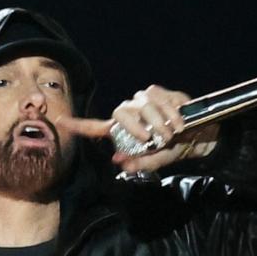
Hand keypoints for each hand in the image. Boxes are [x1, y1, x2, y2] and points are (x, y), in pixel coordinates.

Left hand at [57, 85, 218, 174]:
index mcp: (122, 131)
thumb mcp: (158, 160)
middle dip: (136, 127)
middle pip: (120, 112)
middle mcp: (129, 112)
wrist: (199, 136)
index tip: (58, 119)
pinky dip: (172, 114)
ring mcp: (143, 101)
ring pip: (143, 106)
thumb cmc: (173, 149)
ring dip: (160, 123)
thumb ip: (139, 162)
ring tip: (172, 134)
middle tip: (153, 140)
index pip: (95, 127)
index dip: (77, 124)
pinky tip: (180, 123)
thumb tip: (118, 161)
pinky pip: (161, 100)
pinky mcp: (160, 93)